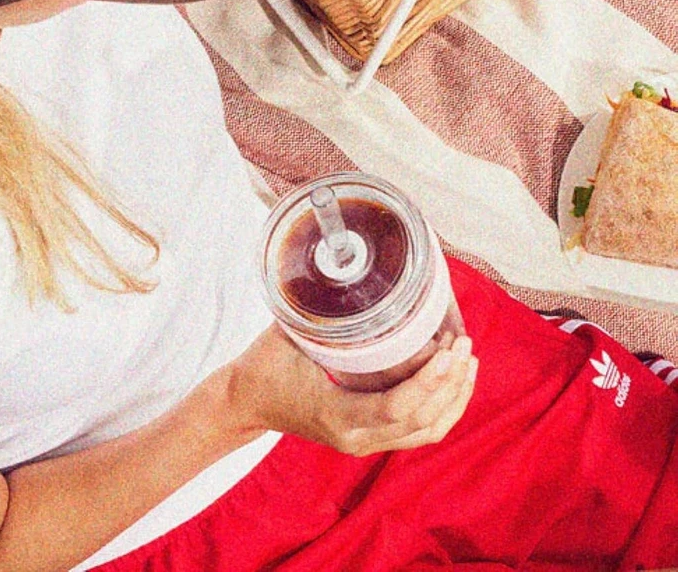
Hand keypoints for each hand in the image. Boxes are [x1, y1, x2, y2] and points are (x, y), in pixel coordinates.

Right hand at [222, 324, 477, 456]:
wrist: (244, 402)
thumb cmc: (263, 366)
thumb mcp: (287, 332)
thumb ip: (319, 310)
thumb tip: (346, 270)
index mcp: (337, 413)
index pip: (397, 406)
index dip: (429, 380)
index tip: (449, 348)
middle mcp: (356, 436)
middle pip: (422, 423)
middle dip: (451, 384)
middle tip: (465, 344)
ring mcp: (364, 441)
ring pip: (426, 432)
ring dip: (453, 398)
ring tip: (467, 360)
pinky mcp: (368, 438)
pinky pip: (417, 432)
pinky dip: (441, 408)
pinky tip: (452, 381)